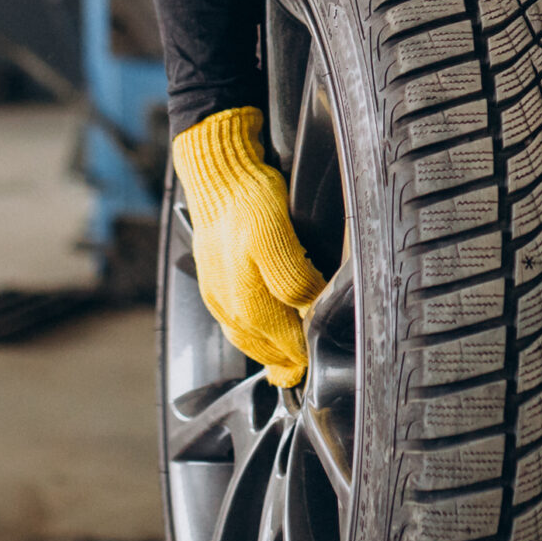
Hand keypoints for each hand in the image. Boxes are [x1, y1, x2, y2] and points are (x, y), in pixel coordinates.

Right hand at [169, 107, 326, 384]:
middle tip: (309, 370)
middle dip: (289, 360)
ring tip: (288, 362)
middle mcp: (230, 305)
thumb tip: (310, 310)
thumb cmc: (245, 198)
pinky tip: (264, 328)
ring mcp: (219, 295)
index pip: (288, 344)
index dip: (309, 354)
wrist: (215, 170)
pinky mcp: (214, 281)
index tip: (327, 359)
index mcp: (247, 301)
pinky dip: (255, 332)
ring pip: (249, 337)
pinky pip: (236, 320)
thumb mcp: (275, 235)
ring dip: (271, 351)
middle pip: (266, 348)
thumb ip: (292, 278)